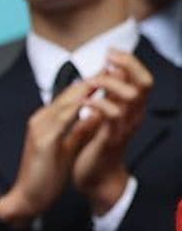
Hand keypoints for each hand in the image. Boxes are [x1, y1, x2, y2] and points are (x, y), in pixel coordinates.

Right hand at [0, 76, 104, 228]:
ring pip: (68, 100)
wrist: (28, 197)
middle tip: (115, 72)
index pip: (70, 95)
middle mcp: (40, 119)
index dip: (92, 85)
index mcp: (45, 120)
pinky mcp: (44, 139)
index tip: (112, 79)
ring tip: (110, 82)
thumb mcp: (67, 147)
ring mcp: (40, 127)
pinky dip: (82, 108)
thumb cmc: (46, 176)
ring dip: (90, 90)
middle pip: (69, 92)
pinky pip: (65, 117)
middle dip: (93, 81)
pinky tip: (98, 104)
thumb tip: (97, 115)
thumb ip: (79, 130)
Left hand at [71, 50, 150, 214]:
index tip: (111, 52)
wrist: (95, 178)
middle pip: (144, 83)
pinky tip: (85, 102)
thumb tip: (108, 69)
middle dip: (127, 66)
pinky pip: (112, 117)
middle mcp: (134, 116)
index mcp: (132, 109)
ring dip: (111, 84)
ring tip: (93, 80)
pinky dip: (100, 105)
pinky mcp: (110, 140)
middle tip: (107, 59)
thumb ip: (108, 95)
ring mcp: (124, 128)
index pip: (142, 79)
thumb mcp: (105, 115)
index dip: (130, 62)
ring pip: (131, 97)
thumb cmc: (97, 145)